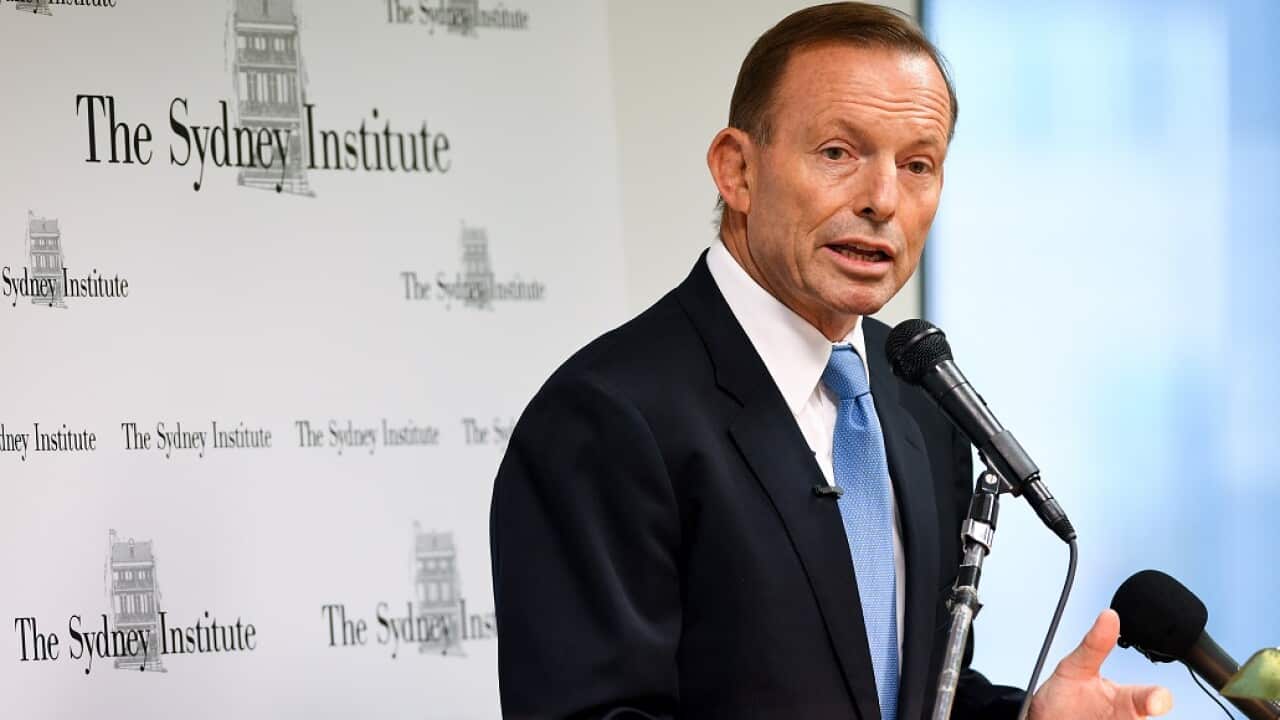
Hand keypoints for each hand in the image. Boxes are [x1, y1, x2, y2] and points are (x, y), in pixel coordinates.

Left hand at [1028, 609, 1172, 718]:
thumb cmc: (1063, 698)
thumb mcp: (1075, 668)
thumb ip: (1094, 646)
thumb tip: (1109, 615)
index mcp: (1125, 699)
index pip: (1151, 697)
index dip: (1158, 698)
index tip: (1155, 701)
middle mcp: (1125, 718)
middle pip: (1143, 716)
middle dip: (1149, 709)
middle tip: (1148, 707)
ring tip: (1094, 716)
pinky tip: (1088, 719)